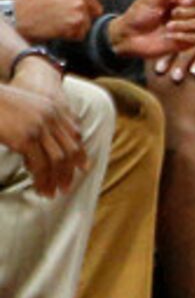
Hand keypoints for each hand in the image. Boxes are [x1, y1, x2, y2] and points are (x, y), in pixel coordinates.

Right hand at [0, 81, 86, 196]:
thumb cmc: (1, 105)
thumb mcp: (28, 108)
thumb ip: (41, 120)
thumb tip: (42, 143)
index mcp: (54, 108)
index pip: (75, 133)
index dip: (80, 152)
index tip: (83, 167)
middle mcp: (52, 117)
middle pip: (70, 148)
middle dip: (69, 170)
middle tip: (65, 187)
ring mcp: (40, 128)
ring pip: (58, 159)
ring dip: (56, 179)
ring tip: (51, 193)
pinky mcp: (26, 139)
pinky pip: (41, 164)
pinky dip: (42, 179)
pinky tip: (39, 187)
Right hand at [12, 0, 114, 42]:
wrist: (18, 17)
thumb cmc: (36, 1)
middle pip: (97, 7)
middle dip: (85, 13)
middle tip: (64, 13)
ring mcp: (77, 6)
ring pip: (89, 21)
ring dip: (77, 24)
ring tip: (59, 19)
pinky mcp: (74, 22)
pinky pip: (82, 32)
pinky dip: (72, 34)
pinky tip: (57, 28)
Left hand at [101, 0, 194, 62]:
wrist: (127, 36)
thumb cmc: (138, 14)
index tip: (182, 0)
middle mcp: (189, 11)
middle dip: (190, 10)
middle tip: (172, 13)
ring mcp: (189, 26)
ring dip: (187, 24)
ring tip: (168, 26)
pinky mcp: (186, 41)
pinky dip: (185, 35)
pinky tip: (170, 36)